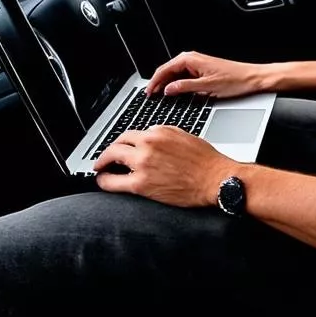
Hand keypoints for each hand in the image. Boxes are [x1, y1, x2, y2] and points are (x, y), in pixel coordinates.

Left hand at [93, 126, 233, 205]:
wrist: (215, 179)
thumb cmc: (205, 160)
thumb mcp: (184, 136)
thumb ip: (163, 133)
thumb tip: (150, 136)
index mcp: (158, 132)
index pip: (131, 133)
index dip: (122, 141)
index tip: (119, 147)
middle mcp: (148, 144)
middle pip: (117, 143)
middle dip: (109, 151)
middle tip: (105, 157)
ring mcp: (142, 164)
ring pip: (111, 157)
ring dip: (102, 162)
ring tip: (100, 168)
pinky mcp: (141, 184)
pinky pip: (112, 182)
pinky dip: (103, 180)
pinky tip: (103, 180)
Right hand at [145, 50, 272, 98]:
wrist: (252, 78)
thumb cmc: (234, 80)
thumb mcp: (206, 87)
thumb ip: (184, 87)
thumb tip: (168, 90)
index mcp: (191, 60)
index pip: (165, 69)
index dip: (154, 81)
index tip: (148, 92)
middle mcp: (193, 59)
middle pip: (168, 70)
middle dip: (158, 83)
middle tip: (151, 96)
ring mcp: (197, 64)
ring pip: (175, 73)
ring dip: (166, 84)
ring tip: (160, 96)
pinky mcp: (202, 70)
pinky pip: (183, 76)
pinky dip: (176, 84)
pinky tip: (175, 93)